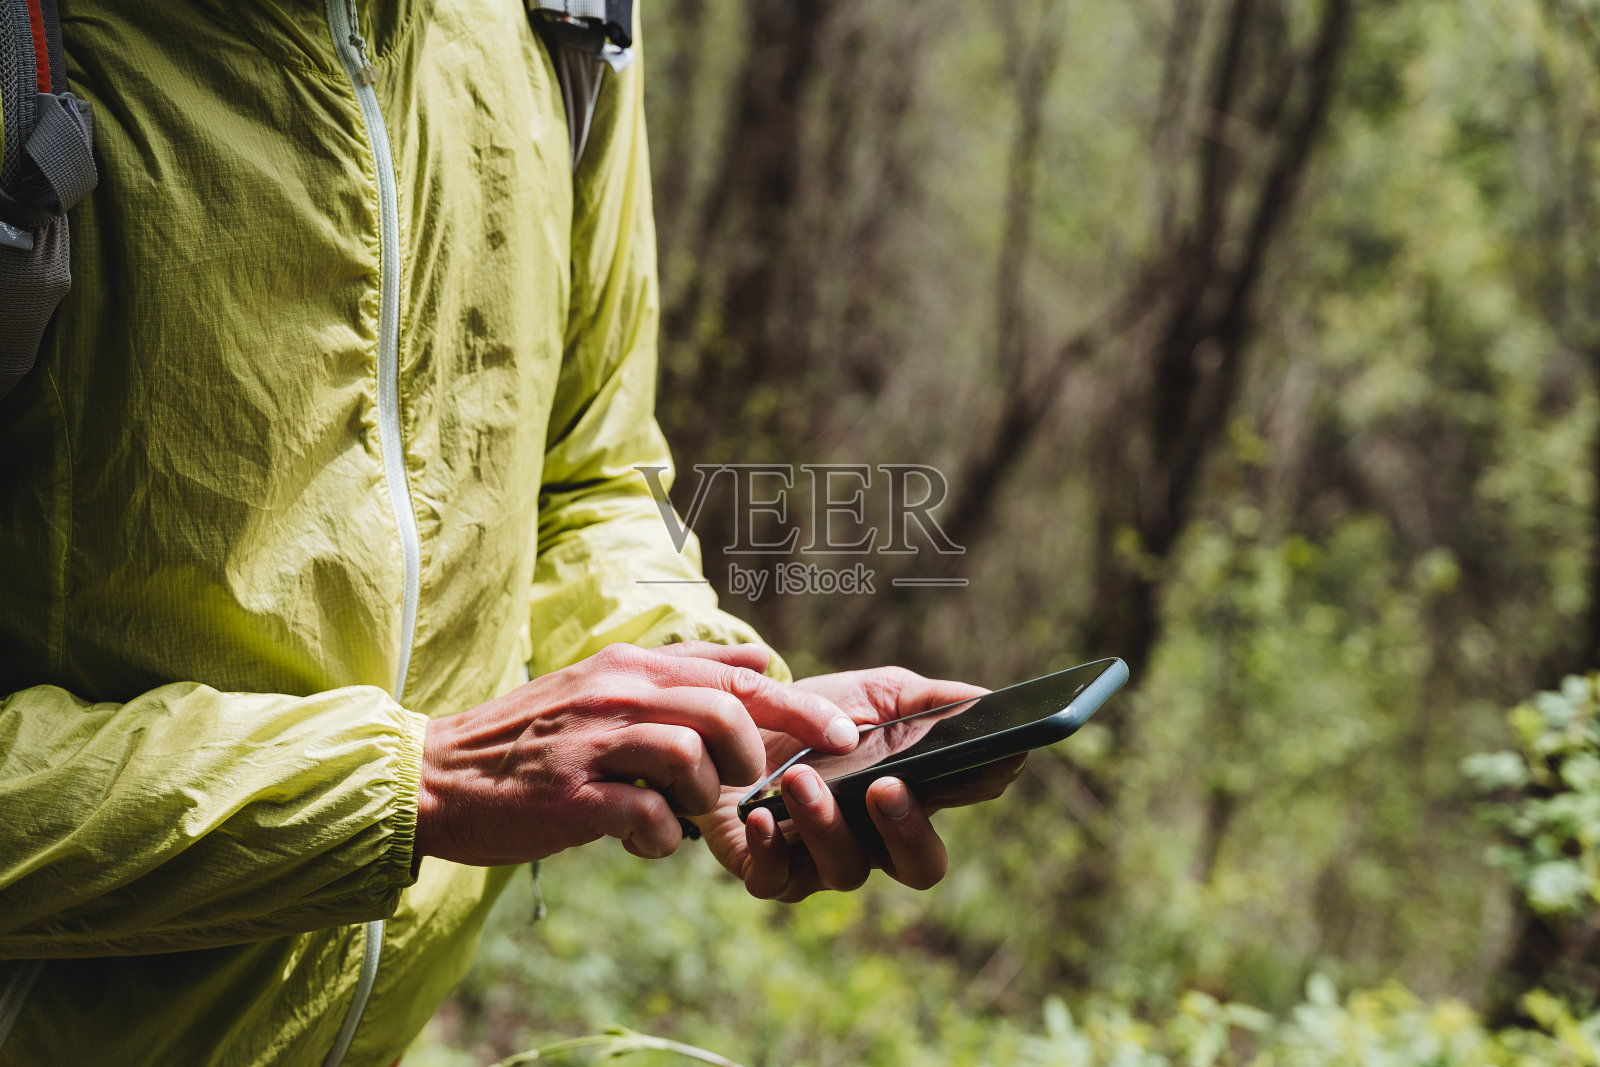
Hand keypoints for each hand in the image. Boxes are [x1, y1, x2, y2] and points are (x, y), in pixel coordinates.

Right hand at [415, 642, 858, 864]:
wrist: (436, 776)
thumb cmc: (532, 740)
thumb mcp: (604, 684)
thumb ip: (679, 673)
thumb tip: (757, 661)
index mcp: (630, 665)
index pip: (736, 676)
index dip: (800, 704)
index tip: (845, 735)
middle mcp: (616, 692)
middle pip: (726, 710)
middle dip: (759, 753)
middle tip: (748, 783)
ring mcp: (593, 742)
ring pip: (693, 756)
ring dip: (705, 795)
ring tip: (684, 809)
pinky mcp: (572, 796)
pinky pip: (649, 815)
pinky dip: (662, 836)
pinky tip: (643, 838)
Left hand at [693, 667, 1027, 901]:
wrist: (728, 724)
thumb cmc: (809, 714)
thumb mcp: (871, 694)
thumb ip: (928, 700)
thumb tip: (986, 700)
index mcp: (914, 791)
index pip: (967, 796)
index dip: (982, 780)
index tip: (988, 753)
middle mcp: (877, 837)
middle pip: (920, 864)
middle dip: (909, 830)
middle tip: (885, 787)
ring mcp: (824, 859)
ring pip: (846, 870)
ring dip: (826, 824)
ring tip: (800, 779)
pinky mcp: (769, 870)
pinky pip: (778, 881)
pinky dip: (771, 850)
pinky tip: (761, 816)